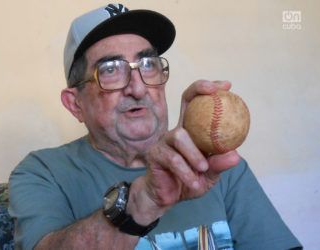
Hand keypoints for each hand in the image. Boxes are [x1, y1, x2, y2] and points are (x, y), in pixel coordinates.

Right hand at [128, 80, 239, 223]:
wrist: (167, 198)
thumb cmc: (189, 182)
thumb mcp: (209, 175)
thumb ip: (219, 164)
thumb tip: (235, 154)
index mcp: (192, 132)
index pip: (198, 104)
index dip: (209, 91)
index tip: (227, 86)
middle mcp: (178, 130)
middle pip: (185, 100)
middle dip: (198, 89)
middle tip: (214, 92)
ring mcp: (164, 141)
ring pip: (180, 135)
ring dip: (194, 154)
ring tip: (203, 168)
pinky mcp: (154, 154)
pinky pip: (172, 159)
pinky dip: (186, 172)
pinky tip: (194, 183)